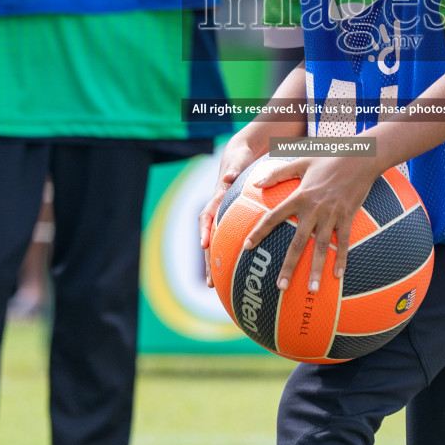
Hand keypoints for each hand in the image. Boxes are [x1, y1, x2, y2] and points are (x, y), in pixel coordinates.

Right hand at [199, 135, 260, 285]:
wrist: (238, 157)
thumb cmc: (239, 159)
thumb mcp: (238, 160)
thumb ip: (233, 169)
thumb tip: (228, 177)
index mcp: (218, 198)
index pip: (207, 216)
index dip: (205, 231)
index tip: (204, 246)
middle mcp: (218, 211)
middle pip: (209, 238)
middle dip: (208, 260)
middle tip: (210, 281)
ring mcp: (223, 218)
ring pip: (217, 243)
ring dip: (215, 264)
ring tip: (215, 286)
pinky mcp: (231, 222)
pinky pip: (229, 240)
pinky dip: (231, 255)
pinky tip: (239, 272)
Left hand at [240, 154, 378, 294]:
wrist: (360, 156)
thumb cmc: (329, 157)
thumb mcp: (301, 161)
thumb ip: (278, 173)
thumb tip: (256, 183)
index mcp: (299, 196)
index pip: (274, 217)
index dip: (260, 231)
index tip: (247, 247)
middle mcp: (314, 209)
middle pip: (298, 242)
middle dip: (288, 265)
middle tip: (280, 286)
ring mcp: (332, 215)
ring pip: (321, 247)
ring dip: (315, 269)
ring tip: (311, 289)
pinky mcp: (348, 217)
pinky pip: (344, 242)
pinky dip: (341, 259)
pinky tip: (338, 276)